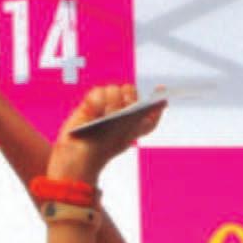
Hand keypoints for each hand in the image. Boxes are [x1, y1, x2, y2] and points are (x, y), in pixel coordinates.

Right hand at [46, 84, 161, 185]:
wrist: (80, 154)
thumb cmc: (105, 147)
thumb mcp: (126, 133)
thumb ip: (137, 114)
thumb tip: (140, 95)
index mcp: (135, 124)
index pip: (151, 110)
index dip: (158, 101)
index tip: (162, 89)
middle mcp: (122, 112)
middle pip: (131, 93)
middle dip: (130, 98)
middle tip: (124, 109)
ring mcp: (106, 105)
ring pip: (114, 89)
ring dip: (112, 100)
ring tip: (107, 115)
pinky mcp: (91, 102)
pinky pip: (98, 91)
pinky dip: (98, 100)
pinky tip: (95, 111)